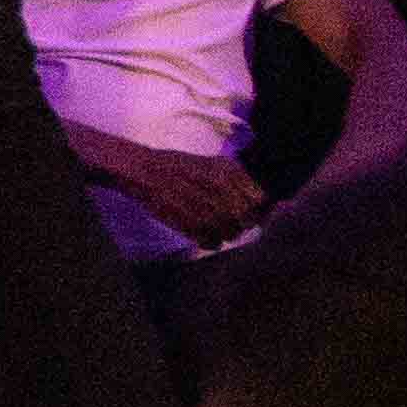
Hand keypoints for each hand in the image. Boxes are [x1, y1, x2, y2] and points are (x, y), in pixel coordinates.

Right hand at [74, 126, 263, 247]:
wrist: (144, 172)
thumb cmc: (178, 166)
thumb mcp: (214, 163)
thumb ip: (240, 179)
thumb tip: (262, 200)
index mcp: (229, 173)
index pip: (261, 200)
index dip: (257, 207)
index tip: (248, 208)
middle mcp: (221, 191)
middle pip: (248, 220)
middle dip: (242, 222)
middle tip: (228, 218)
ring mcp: (206, 209)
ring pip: (232, 234)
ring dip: (225, 232)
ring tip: (212, 224)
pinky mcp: (190, 225)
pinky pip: (212, 243)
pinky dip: (209, 241)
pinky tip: (200, 232)